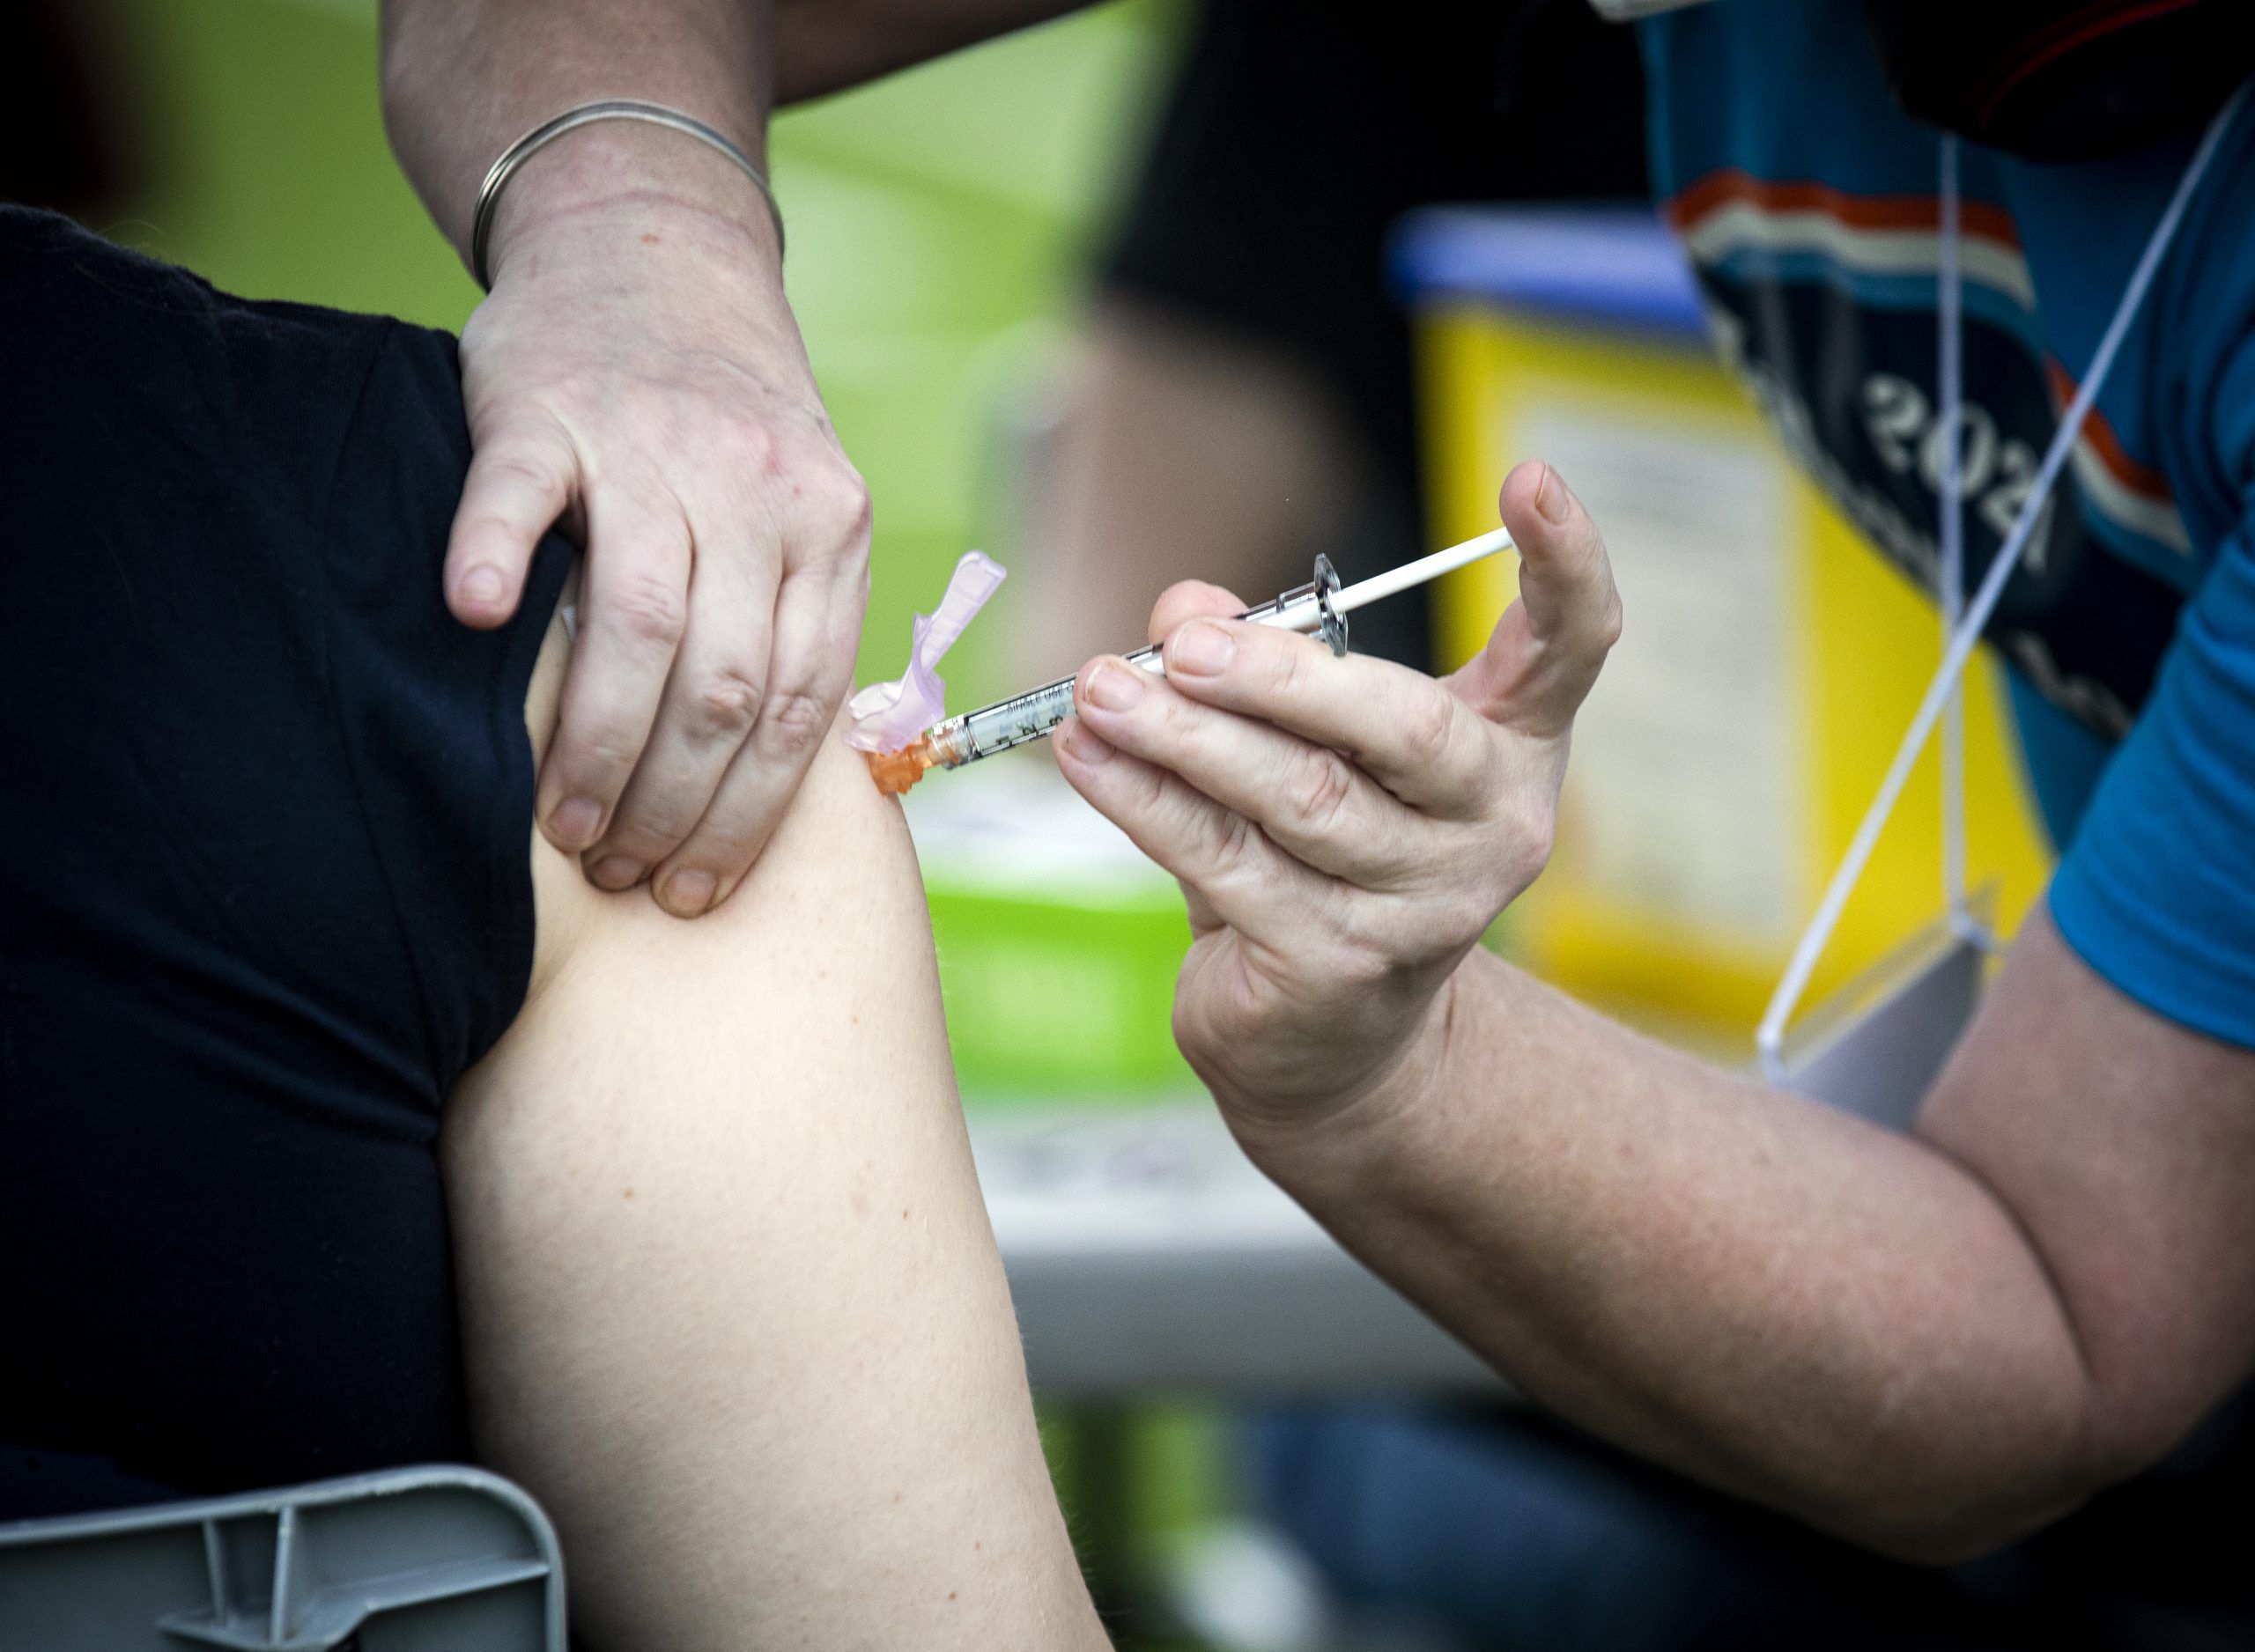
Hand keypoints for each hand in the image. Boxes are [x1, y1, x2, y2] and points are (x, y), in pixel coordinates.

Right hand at [446, 135, 871, 917]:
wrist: (651, 244)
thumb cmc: (727, 418)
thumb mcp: (804, 506)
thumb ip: (798, 617)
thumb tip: (770, 790)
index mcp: (829, 527)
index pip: (796, 706)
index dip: (746, 815)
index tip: (698, 891)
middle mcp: (754, 489)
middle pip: (723, 684)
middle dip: (673, 804)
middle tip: (620, 870)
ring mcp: (648, 443)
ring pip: (639, 620)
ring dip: (598, 743)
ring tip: (562, 826)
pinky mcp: (543, 405)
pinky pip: (517, 493)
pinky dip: (493, 557)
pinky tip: (475, 623)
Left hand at [1052, 461, 1619, 1137]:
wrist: (1328, 1040)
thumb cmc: (1321, 858)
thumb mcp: (1302, 744)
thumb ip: (1257, 664)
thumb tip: (1181, 608)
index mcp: (1510, 746)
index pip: (1573, 646)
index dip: (1566, 565)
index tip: (1532, 477)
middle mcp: (1491, 826)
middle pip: (1405, 728)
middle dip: (1284, 676)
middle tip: (1183, 643)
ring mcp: (1423, 906)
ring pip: (1297, 800)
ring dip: (1182, 738)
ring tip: (1096, 690)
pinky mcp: (1337, 964)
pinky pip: (1226, 862)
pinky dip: (1146, 803)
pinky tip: (1086, 757)